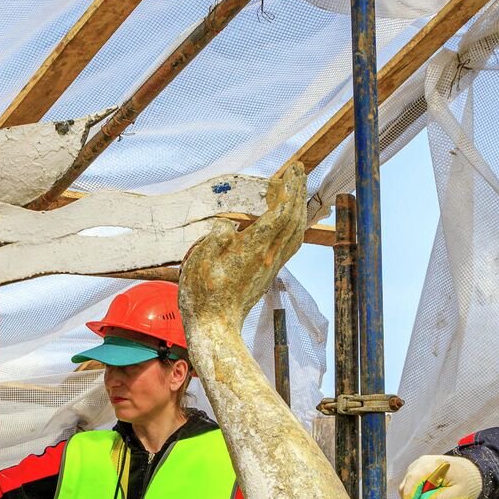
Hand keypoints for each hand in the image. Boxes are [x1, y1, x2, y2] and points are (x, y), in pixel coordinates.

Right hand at [178, 164, 306, 324]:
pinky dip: (295, 225)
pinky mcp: (269, 273)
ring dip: (299, 207)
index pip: (280, 213)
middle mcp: (268, 256)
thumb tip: (227, 225)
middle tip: (298, 169)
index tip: (290, 169)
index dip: (288, 189)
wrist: (216, 329)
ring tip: (295, 189)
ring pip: (296, 232)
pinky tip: (289, 220)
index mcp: (253, 250)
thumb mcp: (198, 264)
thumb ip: (215, 240)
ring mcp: (271, 266)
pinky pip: (291, 244)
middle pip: (294, 219)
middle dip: (298, 191)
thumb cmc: (202, 297)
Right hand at [399, 454, 480, 498]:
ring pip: (408, 488)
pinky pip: (412, 486)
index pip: (412, 482)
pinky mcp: (419, 471)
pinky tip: (433, 498)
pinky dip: (419, 496)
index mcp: (432, 465)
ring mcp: (419, 466)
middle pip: (406, 486)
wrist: (474, 473)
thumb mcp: (457, 495)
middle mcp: (422, 462)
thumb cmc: (469, 482)